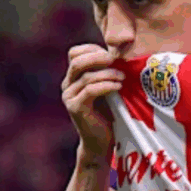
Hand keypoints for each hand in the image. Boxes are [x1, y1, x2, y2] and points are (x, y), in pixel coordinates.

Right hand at [61, 44, 124, 161]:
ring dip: (107, 74)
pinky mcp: (75, 108)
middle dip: (98, 57)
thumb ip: (106, 71)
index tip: (112, 53)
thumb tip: (121, 51)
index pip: (75, 53)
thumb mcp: (107, 87)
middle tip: (116, 60)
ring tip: (122, 77)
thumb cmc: (108, 112)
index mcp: (73, 77)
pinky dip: (106, 85)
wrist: (101, 141)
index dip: (93, 49)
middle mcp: (67, 85)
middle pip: (76, 61)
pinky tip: (118, 86)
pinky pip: (90, 90)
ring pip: (86, 76)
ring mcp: (69, 96)